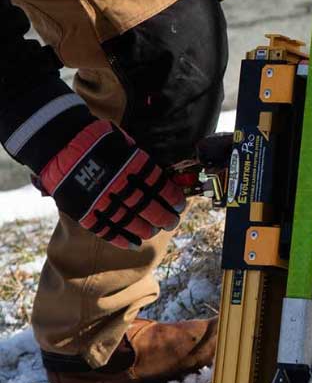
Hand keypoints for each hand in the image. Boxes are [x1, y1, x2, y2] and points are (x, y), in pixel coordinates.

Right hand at [38, 122, 184, 248]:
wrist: (59, 141)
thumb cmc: (97, 138)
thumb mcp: (125, 143)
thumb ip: (141, 161)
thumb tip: (160, 176)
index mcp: (132, 165)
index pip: (159, 187)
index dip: (171, 198)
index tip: (180, 205)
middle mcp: (119, 184)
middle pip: (148, 207)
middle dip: (163, 217)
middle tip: (172, 222)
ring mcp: (100, 199)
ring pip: (128, 221)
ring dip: (144, 229)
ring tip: (153, 232)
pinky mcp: (84, 210)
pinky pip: (105, 229)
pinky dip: (120, 238)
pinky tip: (133, 244)